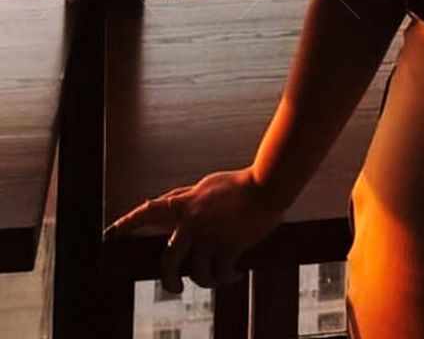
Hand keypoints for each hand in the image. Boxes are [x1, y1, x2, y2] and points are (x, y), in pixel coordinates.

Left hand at [104, 167, 283, 291]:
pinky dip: (228, 278)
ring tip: (218, 278)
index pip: (148, 212)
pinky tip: (235, 276)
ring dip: (207, 280)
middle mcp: (191, 222)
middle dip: (169, 280)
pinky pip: (221, 274)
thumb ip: (185, 196)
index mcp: (185, 204)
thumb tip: (164, 201)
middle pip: (168, 261)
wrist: (267, 185)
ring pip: (196, 273)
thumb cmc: (240, 184)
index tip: (108, 233)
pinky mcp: (227, 247)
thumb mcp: (207, 185)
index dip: (127, 223)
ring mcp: (208, 237)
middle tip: (175, 287)